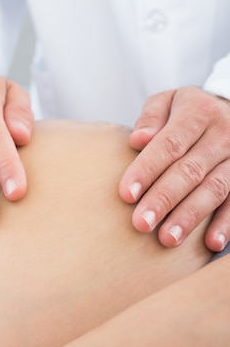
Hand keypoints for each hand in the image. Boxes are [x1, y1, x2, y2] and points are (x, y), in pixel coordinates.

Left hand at [119, 87, 229, 250]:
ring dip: (190, 216)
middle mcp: (222, 134)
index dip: (147, 170)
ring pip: (215, 189)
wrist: (228, 108)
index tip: (126, 194)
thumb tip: (138, 139)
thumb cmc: (184, 111)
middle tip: (141, 224)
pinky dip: (226, 224)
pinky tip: (211, 244)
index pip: (169, 144)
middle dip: (164, 199)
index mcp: (198, 113)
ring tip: (167, 239)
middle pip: (190, 170)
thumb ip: (151, 118)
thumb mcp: (167, 102)